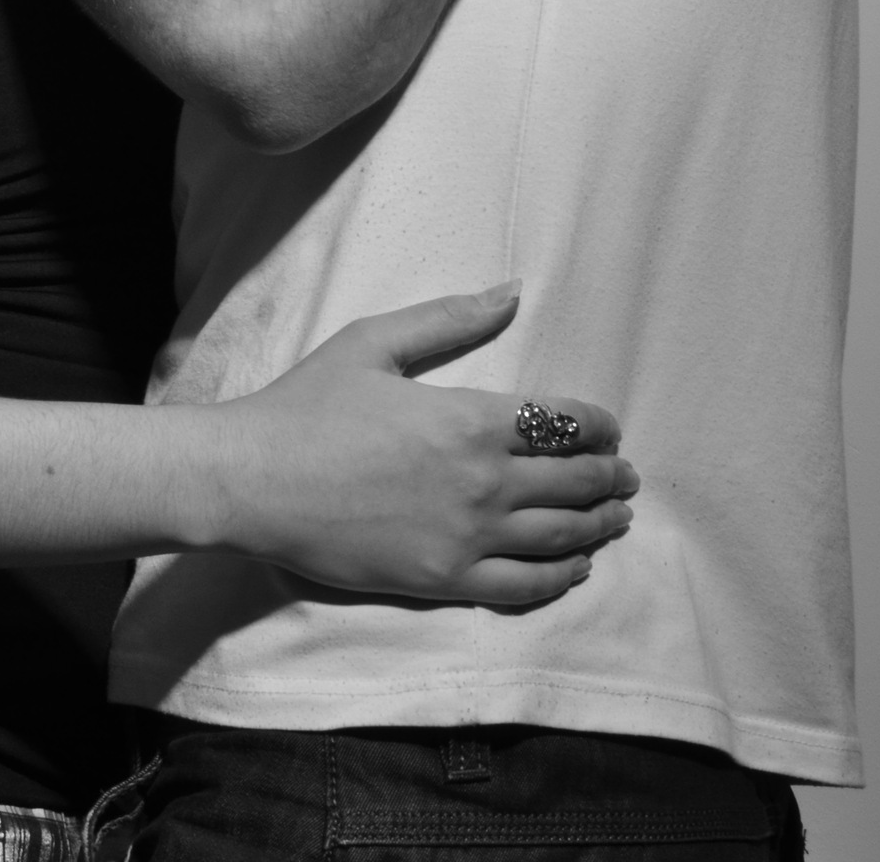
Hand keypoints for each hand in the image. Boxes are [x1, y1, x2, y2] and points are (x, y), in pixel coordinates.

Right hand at [216, 285, 636, 602]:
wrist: (253, 481)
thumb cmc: (308, 405)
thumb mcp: (375, 342)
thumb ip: (449, 319)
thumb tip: (511, 291)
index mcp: (470, 419)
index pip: (563, 424)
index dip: (597, 427)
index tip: (609, 429)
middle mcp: (483, 482)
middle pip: (574, 482)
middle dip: (610, 477)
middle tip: (626, 476)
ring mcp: (467, 538)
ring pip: (561, 537)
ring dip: (599, 525)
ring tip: (616, 518)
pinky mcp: (444, 582)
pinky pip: (524, 587)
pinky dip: (562, 576)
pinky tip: (575, 567)